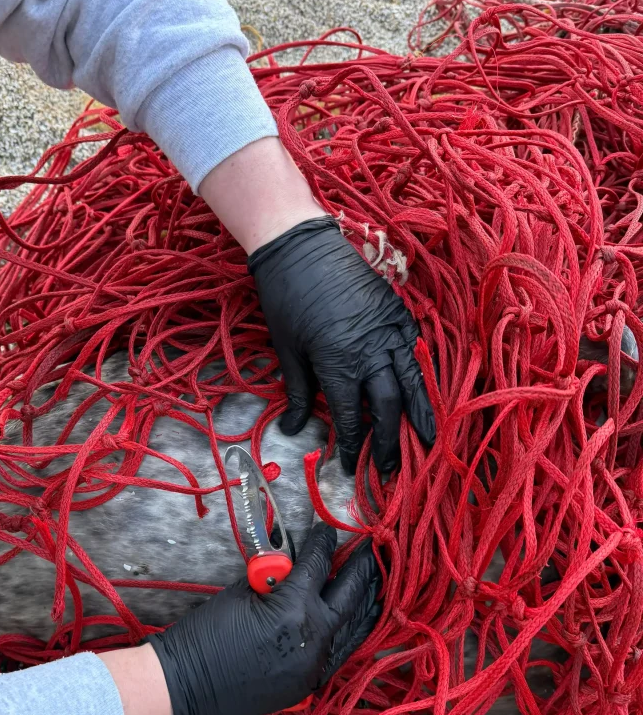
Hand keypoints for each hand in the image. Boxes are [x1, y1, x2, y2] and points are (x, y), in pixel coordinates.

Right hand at [148, 525, 380, 714]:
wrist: (186, 685)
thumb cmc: (206, 633)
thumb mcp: (242, 592)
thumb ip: (275, 579)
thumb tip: (294, 568)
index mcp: (295, 608)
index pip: (318, 564)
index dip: (324, 542)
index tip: (328, 529)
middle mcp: (314, 638)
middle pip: (350, 595)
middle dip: (361, 569)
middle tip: (371, 550)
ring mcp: (315, 666)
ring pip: (352, 629)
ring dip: (363, 603)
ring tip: (374, 584)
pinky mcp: (308, 684)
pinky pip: (337, 652)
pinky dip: (347, 633)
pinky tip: (353, 621)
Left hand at [248, 217, 435, 474]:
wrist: (299, 246)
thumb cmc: (285, 299)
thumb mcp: (287, 350)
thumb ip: (299, 392)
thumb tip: (296, 429)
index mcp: (339, 363)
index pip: (352, 417)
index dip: (351, 444)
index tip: (349, 464)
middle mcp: (372, 350)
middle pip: (389, 407)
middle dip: (391, 441)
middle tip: (390, 467)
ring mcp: (389, 330)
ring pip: (412, 381)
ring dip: (420, 414)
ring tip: (429, 441)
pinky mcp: (397, 312)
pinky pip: (414, 350)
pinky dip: (421, 374)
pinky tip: (424, 393)